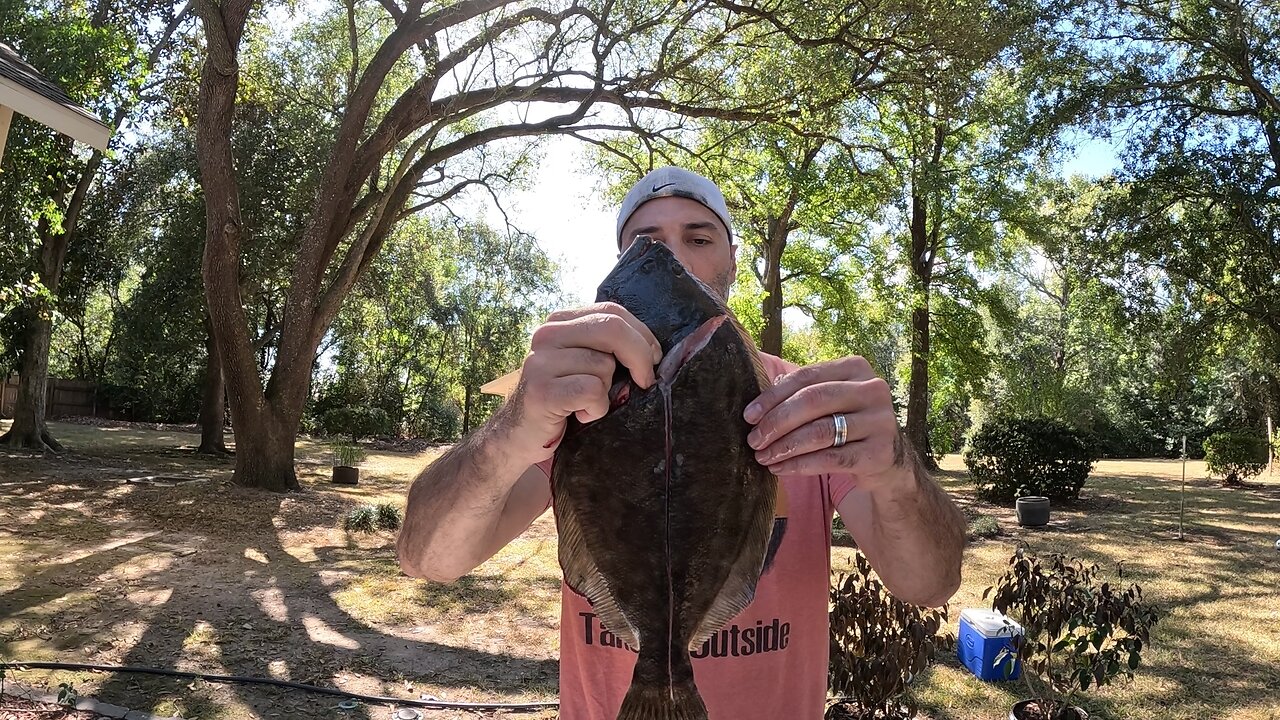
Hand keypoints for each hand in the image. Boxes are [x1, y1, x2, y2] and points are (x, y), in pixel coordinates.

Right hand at [503, 302, 660, 461]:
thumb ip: (605, 347)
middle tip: (645, 380)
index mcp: (559, 322)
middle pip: (612, 329)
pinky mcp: (541, 390)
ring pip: (604, 365)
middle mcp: (546, 334)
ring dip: (607, 393)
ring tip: (586, 404)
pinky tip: (580, 415)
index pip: (611, 311)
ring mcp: (540, 362)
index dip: (641, 334)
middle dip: (640, 356)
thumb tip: (652, 350)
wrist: (519, 435)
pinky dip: (596, 409)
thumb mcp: (582, 364)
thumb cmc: (561, 400)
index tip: (653, 358)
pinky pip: (592, 391)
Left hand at [743, 356, 905, 481]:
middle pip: (812, 401)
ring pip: (820, 432)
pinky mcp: (880, 452)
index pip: (806, 376)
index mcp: (856, 368)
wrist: (887, 457)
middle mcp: (872, 390)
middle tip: (754, 440)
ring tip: (763, 457)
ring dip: (785, 446)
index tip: (749, 416)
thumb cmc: (846, 422)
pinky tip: (781, 468)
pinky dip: (800, 465)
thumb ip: (800, 393)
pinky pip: (830, 459)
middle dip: (777, 422)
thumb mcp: (830, 400)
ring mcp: (880, 421)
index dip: (773, 396)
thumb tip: (756, 406)